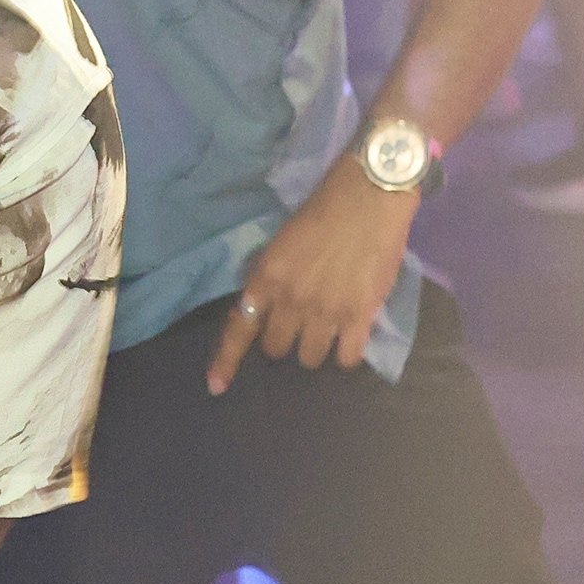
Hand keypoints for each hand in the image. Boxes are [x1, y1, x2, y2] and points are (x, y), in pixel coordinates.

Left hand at [210, 158, 419, 393]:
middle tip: (300, 326)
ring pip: (309, 357)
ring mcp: (325, 311)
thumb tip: (265, 307)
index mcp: (266, 277)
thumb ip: (271, 277)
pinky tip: (349, 341)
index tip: (215, 386)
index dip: (225, 361)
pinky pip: (346, 357)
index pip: (239, 327)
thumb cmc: (324, 210)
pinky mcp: (359, 316)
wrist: (368, 196)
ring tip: (329, 330)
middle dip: (285, 341)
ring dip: (316, 348)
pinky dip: (346, 355)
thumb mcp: (282, 242)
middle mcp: (290, 299)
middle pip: (276, 348)